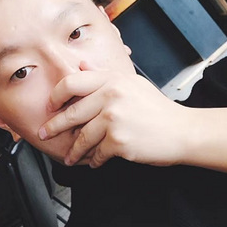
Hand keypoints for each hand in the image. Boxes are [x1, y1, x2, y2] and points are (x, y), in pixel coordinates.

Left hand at [39, 68, 191, 167]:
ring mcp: (114, 119)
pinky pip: (97, 153)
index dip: (56, 96)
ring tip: (71, 157)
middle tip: (44, 133)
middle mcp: (111, 96)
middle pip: (72, 113)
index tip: (50, 106)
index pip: (71, 82)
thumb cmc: (158, 109)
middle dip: (54, 127)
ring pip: (82, 137)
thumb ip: (103, 74)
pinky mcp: (118, 141)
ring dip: (74, 151)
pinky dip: (94, 160)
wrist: (182, 131)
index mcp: (112, 80)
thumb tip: (80, 64)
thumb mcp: (132, 84)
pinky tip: (93, 162)